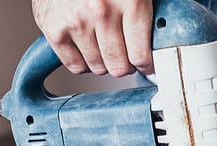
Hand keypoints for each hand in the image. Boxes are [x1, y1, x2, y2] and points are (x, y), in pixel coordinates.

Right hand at [32, 0, 153, 75]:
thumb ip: (143, 14)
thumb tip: (160, 43)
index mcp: (130, 0)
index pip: (141, 56)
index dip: (145, 64)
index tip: (144, 64)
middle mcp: (102, 11)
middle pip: (119, 67)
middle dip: (124, 64)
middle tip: (123, 53)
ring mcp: (77, 22)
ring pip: (98, 68)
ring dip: (103, 62)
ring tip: (103, 44)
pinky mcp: (55, 30)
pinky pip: (76, 66)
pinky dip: (83, 62)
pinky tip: (87, 47)